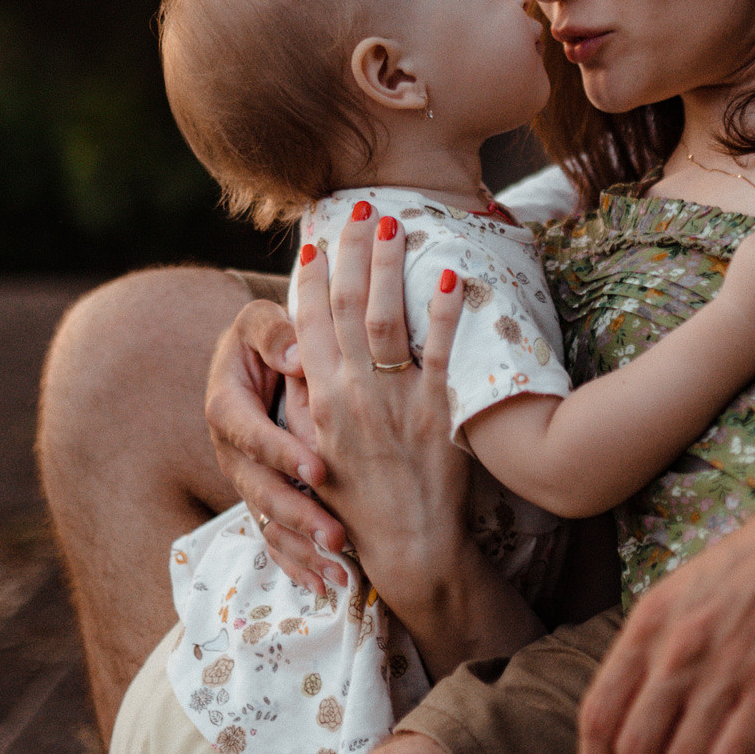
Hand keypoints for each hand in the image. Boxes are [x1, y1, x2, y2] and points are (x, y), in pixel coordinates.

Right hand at [203, 297, 351, 594]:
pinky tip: (324, 587)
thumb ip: (272, 332)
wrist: (258, 363)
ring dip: (302, 550)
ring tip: (338, 574)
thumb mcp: (261, 323)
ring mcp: (247, 480)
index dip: (281, 453)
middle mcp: (232, 452)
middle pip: (259, 490)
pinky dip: (297, 563)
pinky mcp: (264, 499)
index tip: (318, 471)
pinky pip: (275, 538)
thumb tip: (292, 351)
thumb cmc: (267, 337)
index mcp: (226, 407)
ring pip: (269, 521)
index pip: (249, 434)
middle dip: (298, 516)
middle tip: (337, 537)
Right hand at [288, 206, 476, 600]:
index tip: (316, 238)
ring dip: (390, 266)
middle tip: (360, 207)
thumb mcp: (315, 448)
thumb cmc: (356, 501)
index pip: (308, 323)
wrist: (405, 546)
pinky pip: (438, 351)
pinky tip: (450, 274)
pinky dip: (443, 310)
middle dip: (353, 251)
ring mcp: (392, 400)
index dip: (313, 277)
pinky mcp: (433, 411)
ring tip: (398, 223)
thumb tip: (304, 356)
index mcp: (317, 399)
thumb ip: (308, 401)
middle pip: (348, 306)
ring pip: (387, 317)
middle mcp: (349, 393)